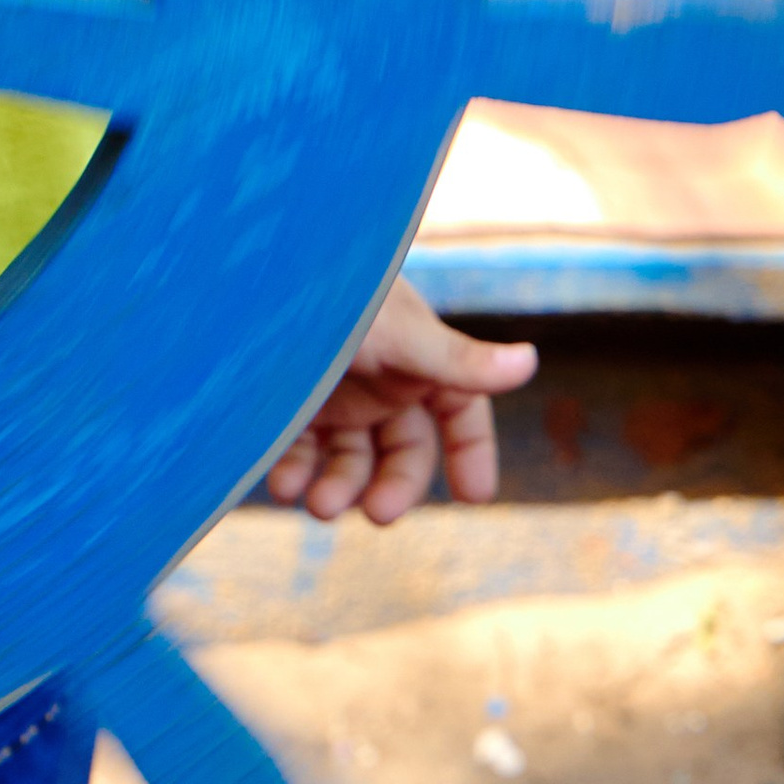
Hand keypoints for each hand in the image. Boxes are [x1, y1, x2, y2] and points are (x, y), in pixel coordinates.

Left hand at [262, 279, 537, 526]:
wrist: (253, 269)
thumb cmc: (334, 292)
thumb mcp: (395, 330)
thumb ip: (457, 358)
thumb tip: (529, 360)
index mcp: (418, 356)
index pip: (462, 411)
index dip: (472, 452)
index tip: (475, 497)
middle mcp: (381, 378)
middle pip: (404, 450)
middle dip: (393, 486)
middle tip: (378, 514)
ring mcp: (337, 392)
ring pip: (350, 458)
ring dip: (339, 487)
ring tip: (318, 505)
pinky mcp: (291, 400)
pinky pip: (301, 449)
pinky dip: (295, 471)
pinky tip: (283, 484)